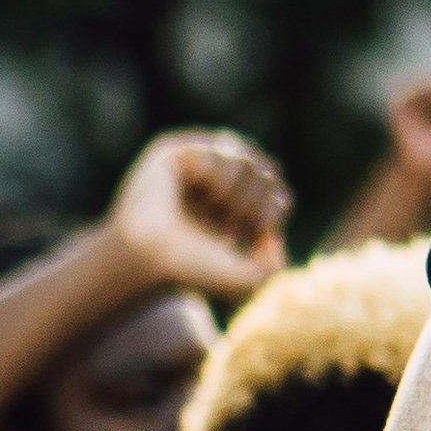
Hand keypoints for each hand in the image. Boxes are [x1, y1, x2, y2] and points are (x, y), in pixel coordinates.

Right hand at [106, 131, 292, 300]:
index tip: (243, 237)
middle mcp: (219, 186)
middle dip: (256, 203)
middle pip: (269, 173)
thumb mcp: (243, 281)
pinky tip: (207, 193)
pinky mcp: (177, 152)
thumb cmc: (189, 269)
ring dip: (240, 191)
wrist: (151, 256)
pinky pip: (221, 149)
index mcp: (236, 211)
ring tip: (216, 208)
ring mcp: (199, 166)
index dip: (270, 214)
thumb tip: (273, 239)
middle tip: (229, 226)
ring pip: (249, 160)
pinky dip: (222, 174)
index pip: (278, 196)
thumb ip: (272, 269)